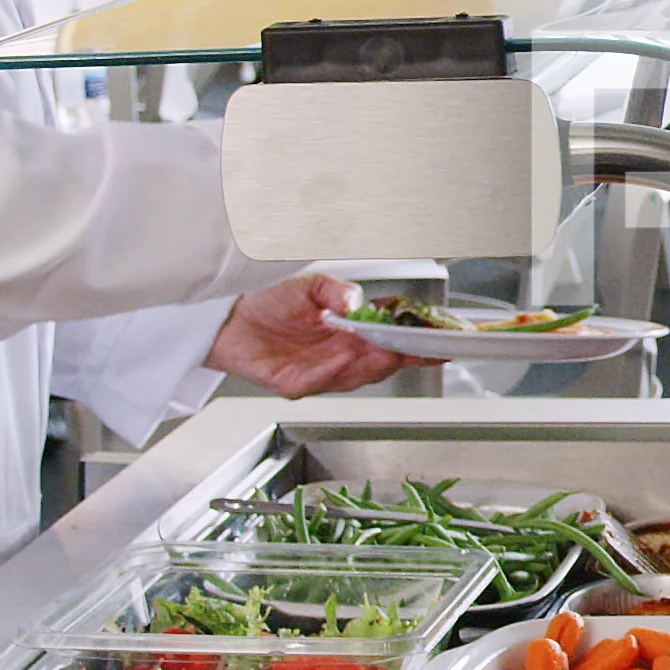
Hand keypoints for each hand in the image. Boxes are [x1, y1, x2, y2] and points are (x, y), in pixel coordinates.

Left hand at [208, 273, 420, 395]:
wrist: (229, 319)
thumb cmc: (270, 304)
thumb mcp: (312, 286)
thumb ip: (338, 291)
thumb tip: (357, 301)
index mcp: (351, 338)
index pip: (392, 344)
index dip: (417, 345)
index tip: (441, 341)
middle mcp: (339, 360)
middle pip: (380, 365)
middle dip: (402, 357)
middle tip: (419, 347)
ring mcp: (318, 374)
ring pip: (355, 376)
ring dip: (371, 363)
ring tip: (385, 349)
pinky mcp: (292, 384)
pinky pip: (318, 381)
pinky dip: (333, 370)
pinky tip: (345, 354)